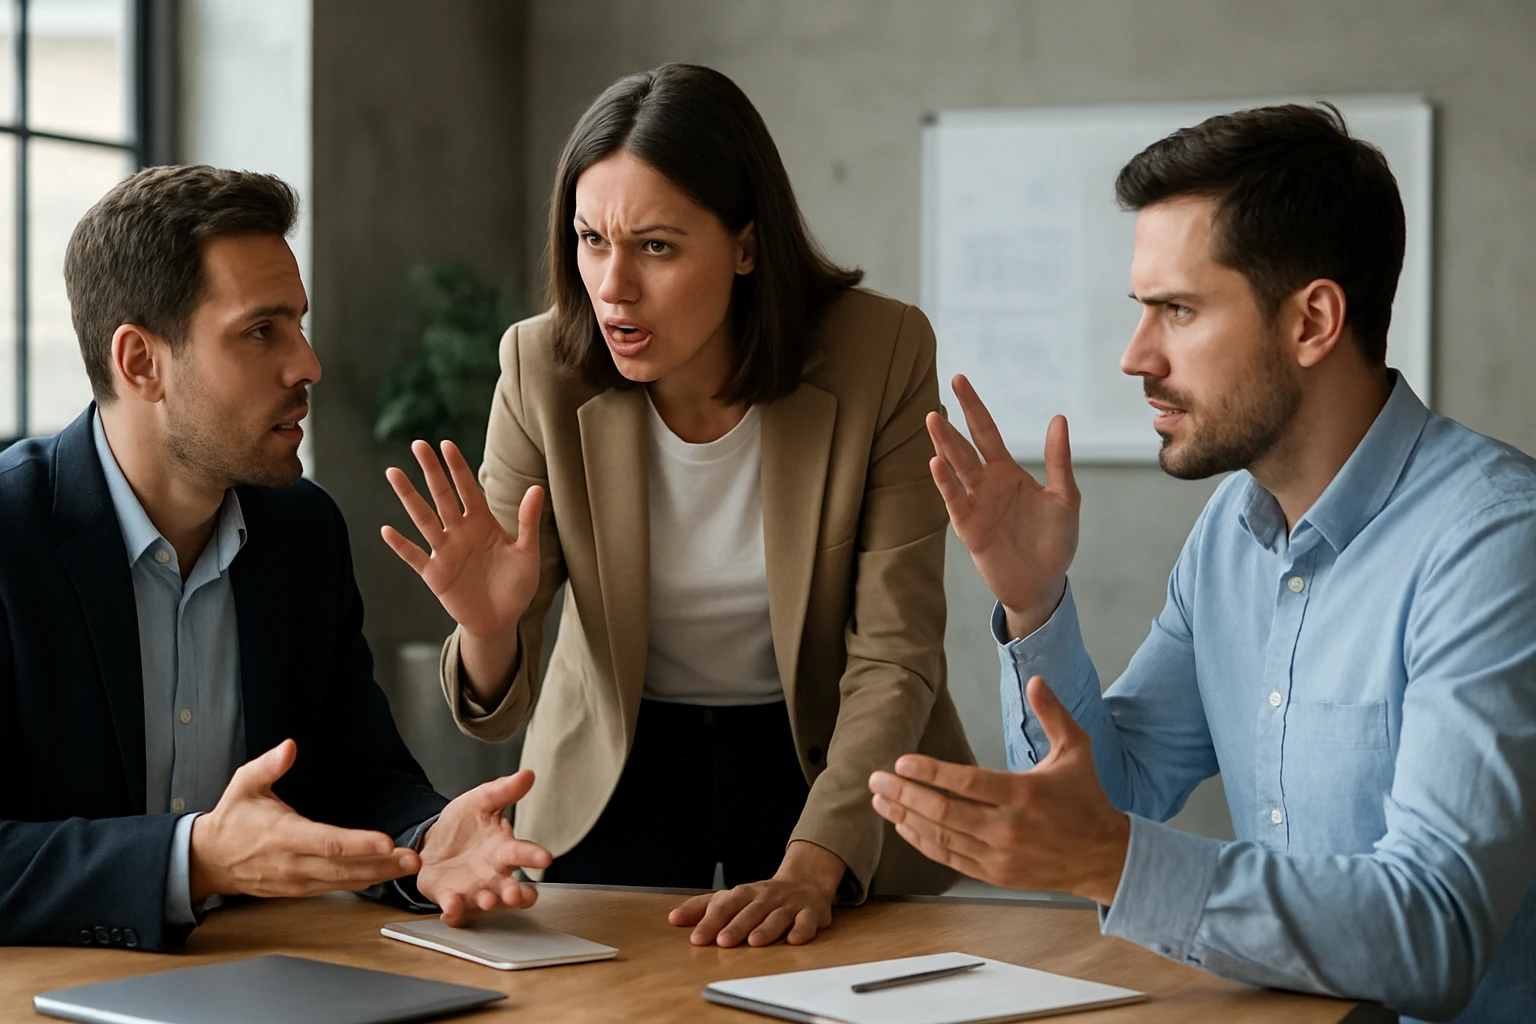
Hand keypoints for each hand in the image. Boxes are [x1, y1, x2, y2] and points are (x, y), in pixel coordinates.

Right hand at [189, 740, 418, 901]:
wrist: (210, 860)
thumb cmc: (233, 820)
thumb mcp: (244, 785)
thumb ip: (269, 765)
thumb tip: (289, 747)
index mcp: (283, 836)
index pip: (328, 842)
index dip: (359, 844)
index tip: (387, 842)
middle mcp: (293, 863)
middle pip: (344, 868)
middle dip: (382, 864)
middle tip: (414, 859)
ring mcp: (297, 881)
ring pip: (344, 882)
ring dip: (379, 875)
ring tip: (409, 865)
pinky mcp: (300, 890)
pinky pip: (336, 888)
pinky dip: (362, 882)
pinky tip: (384, 874)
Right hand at [382, 439, 542, 643]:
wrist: (501, 620)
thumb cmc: (516, 586)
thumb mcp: (527, 553)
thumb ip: (528, 521)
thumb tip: (537, 488)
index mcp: (482, 524)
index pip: (468, 489)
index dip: (457, 468)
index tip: (446, 444)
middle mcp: (460, 532)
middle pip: (442, 496)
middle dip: (431, 471)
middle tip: (418, 444)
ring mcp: (445, 552)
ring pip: (424, 519)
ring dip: (409, 497)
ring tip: (394, 473)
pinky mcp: (435, 575)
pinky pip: (415, 556)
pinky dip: (402, 545)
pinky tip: (387, 530)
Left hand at [415, 769, 552, 926]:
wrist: (434, 842)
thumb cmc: (464, 824)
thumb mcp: (480, 801)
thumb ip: (503, 791)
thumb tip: (527, 774)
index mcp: (503, 849)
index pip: (523, 853)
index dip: (534, 856)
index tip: (545, 858)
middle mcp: (494, 875)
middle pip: (513, 890)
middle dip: (517, 894)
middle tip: (516, 893)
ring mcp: (474, 890)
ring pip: (488, 904)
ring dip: (489, 904)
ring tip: (487, 900)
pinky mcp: (451, 899)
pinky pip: (456, 911)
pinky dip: (454, 913)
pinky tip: (450, 908)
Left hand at [667, 841, 841, 946]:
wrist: (804, 882)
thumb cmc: (761, 897)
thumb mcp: (731, 897)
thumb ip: (702, 907)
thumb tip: (673, 919)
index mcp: (744, 893)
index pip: (724, 906)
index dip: (710, 922)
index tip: (697, 938)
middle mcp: (765, 897)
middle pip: (749, 911)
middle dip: (736, 926)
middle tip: (723, 941)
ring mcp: (789, 905)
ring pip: (776, 916)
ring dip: (766, 929)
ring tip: (754, 942)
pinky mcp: (810, 913)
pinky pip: (806, 921)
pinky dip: (802, 930)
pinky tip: (794, 940)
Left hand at [868, 676, 1129, 905]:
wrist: (1104, 857)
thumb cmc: (1086, 798)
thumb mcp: (1076, 750)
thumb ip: (1053, 714)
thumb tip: (1036, 679)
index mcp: (1025, 795)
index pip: (968, 783)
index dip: (931, 772)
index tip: (901, 761)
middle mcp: (1008, 828)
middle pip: (944, 812)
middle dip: (904, 794)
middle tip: (875, 778)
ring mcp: (999, 856)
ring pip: (941, 837)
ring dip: (905, 817)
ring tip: (879, 799)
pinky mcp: (995, 875)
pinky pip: (949, 858)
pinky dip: (922, 842)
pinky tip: (903, 825)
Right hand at [928, 375, 1078, 638]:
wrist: (1043, 582)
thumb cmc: (1055, 542)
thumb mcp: (1065, 498)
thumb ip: (1058, 461)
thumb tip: (1058, 418)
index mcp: (1007, 472)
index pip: (985, 432)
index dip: (973, 407)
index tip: (959, 380)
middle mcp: (986, 484)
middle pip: (966, 444)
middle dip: (954, 419)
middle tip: (941, 392)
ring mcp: (975, 504)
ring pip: (956, 468)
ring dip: (944, 445)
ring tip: (933, 419)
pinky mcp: (968, 527)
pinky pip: (954, 500)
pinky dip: (945, 482)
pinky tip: (936, 463)